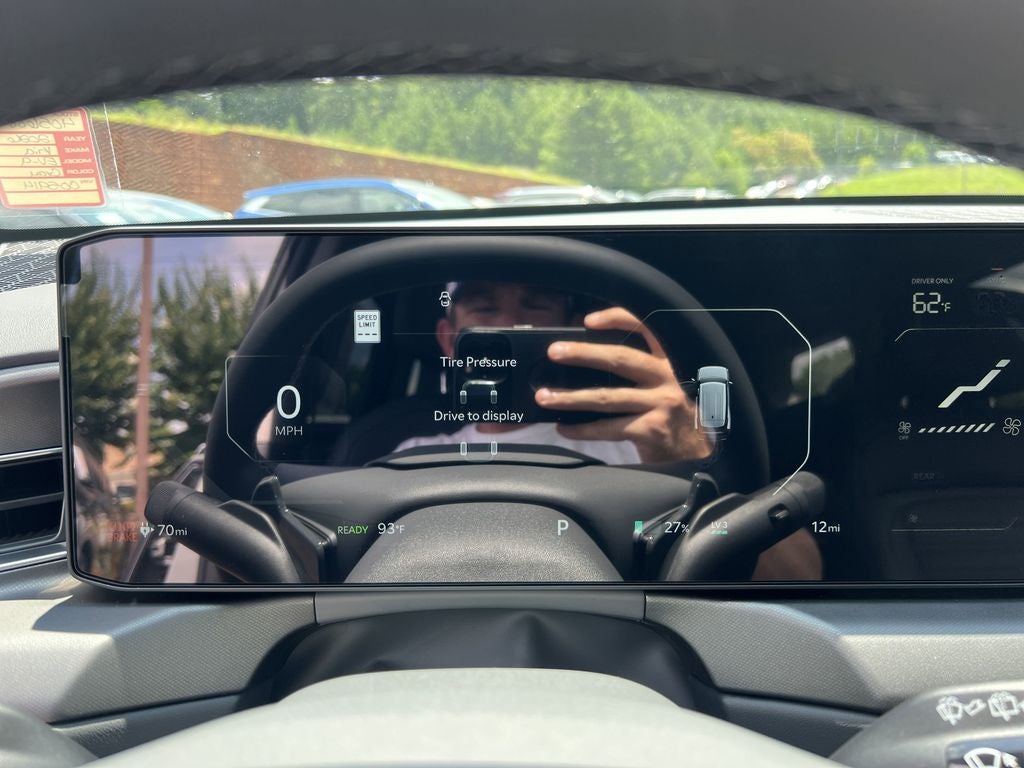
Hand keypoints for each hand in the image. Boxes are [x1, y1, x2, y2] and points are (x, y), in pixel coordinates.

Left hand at [534, 307, 712, 462]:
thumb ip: (637, 374)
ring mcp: (660, 404)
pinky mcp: (652, 429)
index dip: (618, 319)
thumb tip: (586, 366)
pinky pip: (609, 427)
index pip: (647, 328)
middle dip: (583, 353)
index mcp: (669, 361)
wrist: (697, 455)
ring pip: (607, 397)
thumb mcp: (664, 386)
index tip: (588, 320)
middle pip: (620, 359)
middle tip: (555, 352)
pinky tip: (564, 428)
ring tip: (545, 397)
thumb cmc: (672, 417)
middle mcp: (667, 378)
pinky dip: (583, 429)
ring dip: (571, 397)